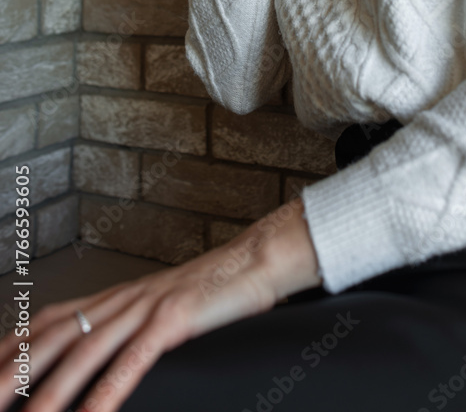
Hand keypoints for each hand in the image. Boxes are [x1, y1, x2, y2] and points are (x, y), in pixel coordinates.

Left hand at [0, 229, 276, 411]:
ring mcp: (145, 307)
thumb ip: (126, 331)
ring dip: (48, 391)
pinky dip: (107, 391)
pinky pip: (133, 359)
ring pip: (84, 350)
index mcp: (113, 298)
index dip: (10, 348)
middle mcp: (120, 299)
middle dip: (12, 373)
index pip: (45, 322)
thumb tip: (98, 366)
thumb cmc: (212, 291)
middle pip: (51, 336)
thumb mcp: (158, 310)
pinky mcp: (174, 319)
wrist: (256, 260)